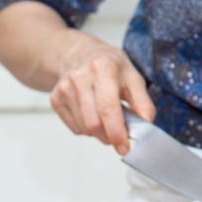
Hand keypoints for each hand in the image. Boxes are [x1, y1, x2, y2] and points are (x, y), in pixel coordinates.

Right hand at [48, 32, 156, 154]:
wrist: (79, 54)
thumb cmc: (109, 67)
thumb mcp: (132, 76)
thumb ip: (142, 101)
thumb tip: (146, 123)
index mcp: (103, 68)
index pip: (108, 107)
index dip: (116, 131)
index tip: (124, 147)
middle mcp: (80, 77)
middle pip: (93, 123)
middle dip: (108, 136)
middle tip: (118, 136)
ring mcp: (65, 88)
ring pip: (83, 128)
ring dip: (98, 133)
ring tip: (104, 118)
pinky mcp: (55, 99)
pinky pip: (74, 127)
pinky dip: (87, 129)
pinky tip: (91, 114)